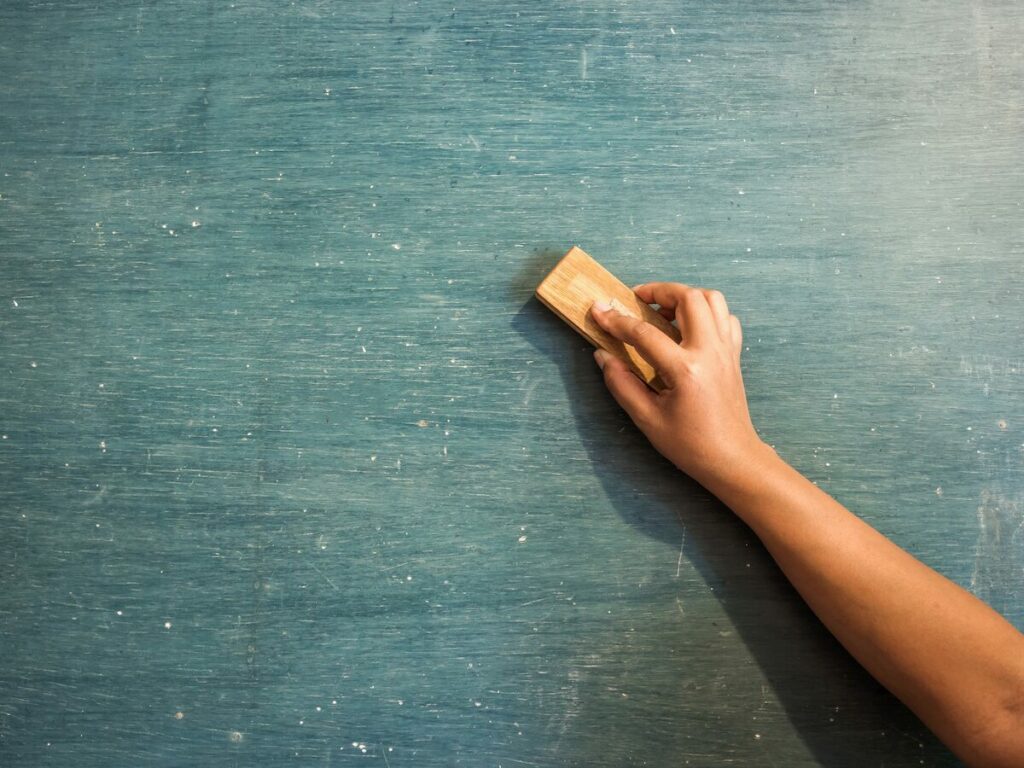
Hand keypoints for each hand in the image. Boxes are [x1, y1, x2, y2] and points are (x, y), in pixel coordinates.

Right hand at [590, 284, 764, 485]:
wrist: (732, 459)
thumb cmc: (690, 445)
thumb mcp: (647, 419)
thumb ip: (622, 384)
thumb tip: (603, 355)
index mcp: (685, 370)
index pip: (644, 333)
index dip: (617, 321)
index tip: (598, 310)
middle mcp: (710, 352)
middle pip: (688, 298)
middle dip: (659, 291)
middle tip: (637, 300)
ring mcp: (726, 351)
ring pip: (712, 300)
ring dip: (685, 296)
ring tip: (663, 310)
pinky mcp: (734, 355)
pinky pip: (725, 317)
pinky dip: (706, 312)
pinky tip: (688, 328)